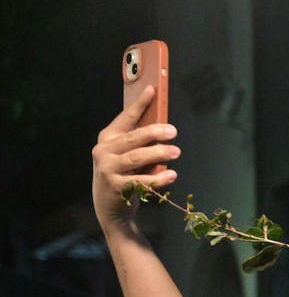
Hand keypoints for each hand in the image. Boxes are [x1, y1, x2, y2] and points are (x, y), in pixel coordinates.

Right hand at [91, 86, 180, 231]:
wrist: (110, 207)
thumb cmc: (123, 174)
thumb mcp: (126, 155)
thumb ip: (139, 143)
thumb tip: (163, 127)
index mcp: (108, 138)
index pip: (125, 118)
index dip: (139, 104)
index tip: (152, 89)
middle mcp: (104, 151)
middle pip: (132, 138)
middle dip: (153, 133)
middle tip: (173, 131)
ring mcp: (108, 169)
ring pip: (136, 158)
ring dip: (158, 154)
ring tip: (176, 152)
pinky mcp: (116, 187)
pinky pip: (140, 181)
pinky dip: (158, 178)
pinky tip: (171, 175)